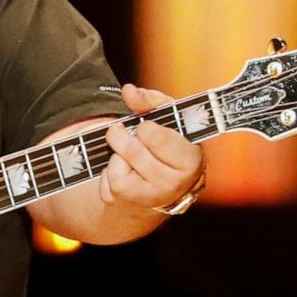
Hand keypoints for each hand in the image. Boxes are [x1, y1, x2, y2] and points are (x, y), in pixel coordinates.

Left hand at [99, 83, 204, 211]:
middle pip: (132, 150)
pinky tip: (123, 171)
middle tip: (126, 134)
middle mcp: (174, 184)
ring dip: (117, 154)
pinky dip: (108, 171)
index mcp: (190, 161)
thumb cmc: (166, 147)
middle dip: (122, 136)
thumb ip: (151, 102)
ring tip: (128, 155)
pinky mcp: (126, 204)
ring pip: (117, 166)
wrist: (160, 188)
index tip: (148, 128)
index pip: (155, 137)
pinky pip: (106, 181)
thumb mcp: (167, 120)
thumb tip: (129, 91)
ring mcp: (150, 199)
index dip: (146, 128)